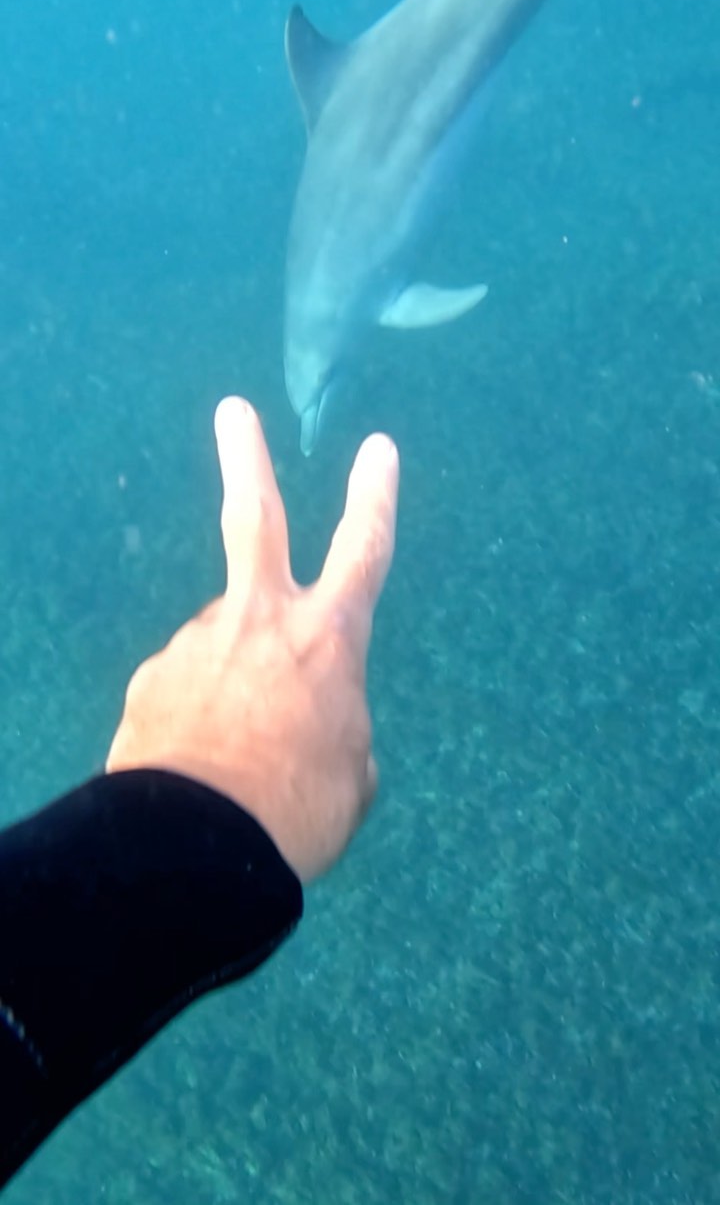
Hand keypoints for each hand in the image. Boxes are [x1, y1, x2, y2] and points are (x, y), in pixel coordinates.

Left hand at [106, 397, 398, 881]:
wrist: (197, 847)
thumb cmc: (300, 811)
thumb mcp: (353, 775)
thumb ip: (341, 728)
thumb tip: (316, 720)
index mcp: (329, 639)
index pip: (364, 551)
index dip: (375, 497)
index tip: (378, 448)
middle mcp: (261, 621)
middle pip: (255, 519)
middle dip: (248, 460)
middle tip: (233, 411)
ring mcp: (198, 642)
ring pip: (222, 639)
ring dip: (233, 678)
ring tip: (236, 752)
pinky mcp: (152, 677)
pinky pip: (185, 686)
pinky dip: (197, 713)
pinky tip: (198, 760)